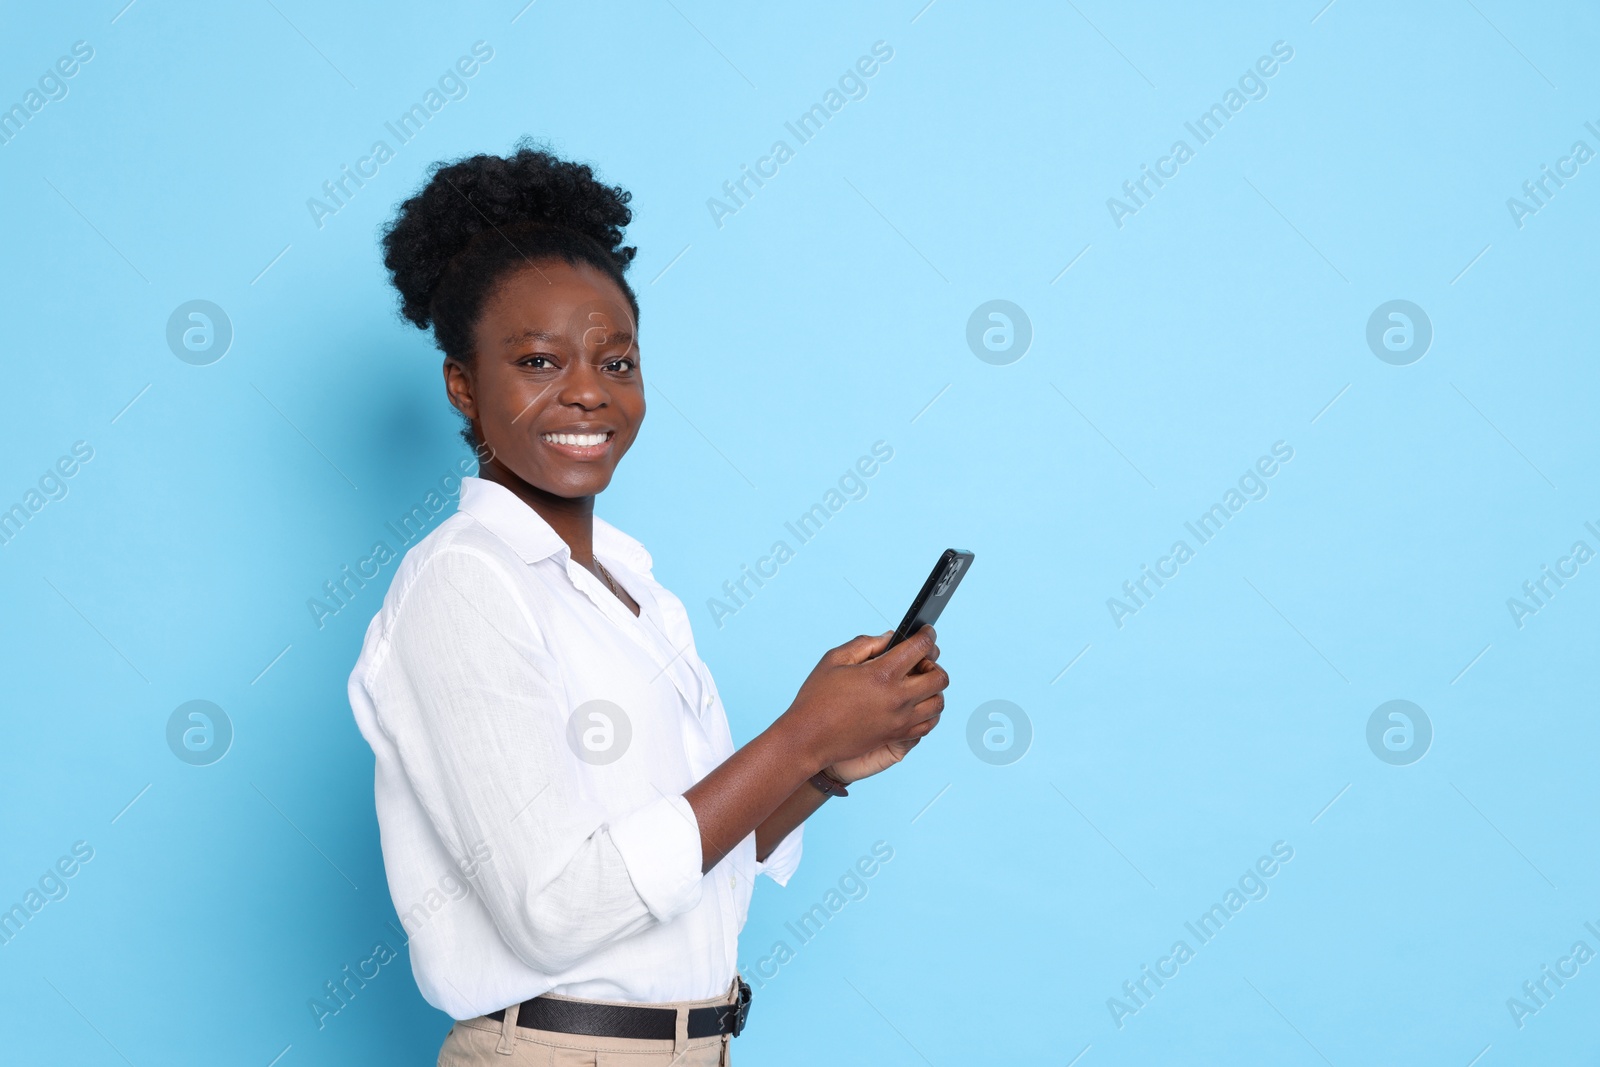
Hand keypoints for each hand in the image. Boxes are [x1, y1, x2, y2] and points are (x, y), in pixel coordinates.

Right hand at [778, 626, 947, 776]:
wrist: (809, 738)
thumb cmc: (816, 698)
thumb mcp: (834, 659)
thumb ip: (866, 644)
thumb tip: (889, 637)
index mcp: (882, 673)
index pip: (921, 647)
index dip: (928, 634)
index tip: (927, 632)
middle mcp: (897, 698)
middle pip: (939, 676)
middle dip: (933, 663)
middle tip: (919, 661)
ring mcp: (900, 720)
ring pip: (938, 702)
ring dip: (933, 688)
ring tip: (917, 683)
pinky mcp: (897, 736)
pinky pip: (929, 724)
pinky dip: (929, 711)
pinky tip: (915, 704)